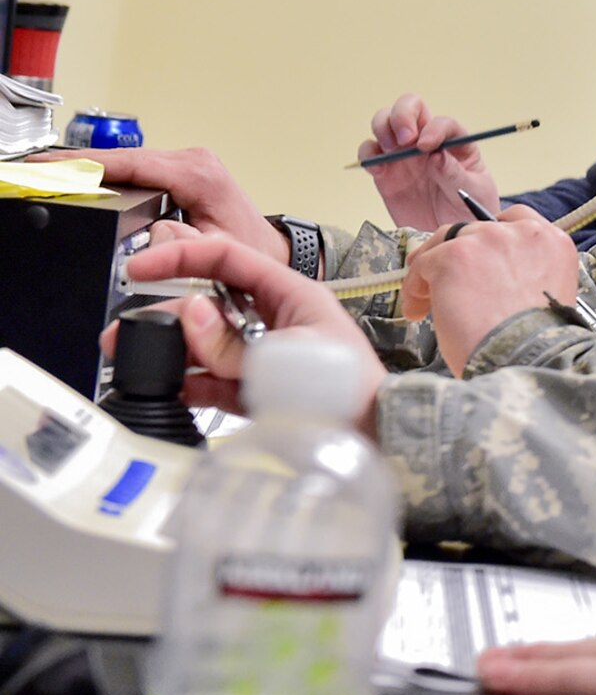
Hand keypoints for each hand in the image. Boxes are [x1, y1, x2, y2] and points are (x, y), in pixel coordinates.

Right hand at [38, 147, 288, 264]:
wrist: (268, 253)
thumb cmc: (249, 253)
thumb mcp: (215, 253)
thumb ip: (181, 244)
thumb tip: (150, 233)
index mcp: (198, 175)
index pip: (130, 163)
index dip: (86, 164)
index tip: (50, 165)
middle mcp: (194, 161)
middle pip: (123, 157)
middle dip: (78, 164)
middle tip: (36, 170)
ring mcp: (189, 163)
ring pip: (128, 161)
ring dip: (91, 167)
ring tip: (50, 173)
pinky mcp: (184, 170)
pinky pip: (138, 168)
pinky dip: (109, 172)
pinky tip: (83, 178)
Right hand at [103, 234, 384, 431]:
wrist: (373, 436)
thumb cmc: (345, 386)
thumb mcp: (285, 355)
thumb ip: (233, 341)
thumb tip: (190, 314)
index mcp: (290, 294)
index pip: (228, 258)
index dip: (180, 257)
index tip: (138, 267)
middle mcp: (274, 319)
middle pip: (207, 304)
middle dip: (164, 315)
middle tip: (122, 333)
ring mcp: (263, 354)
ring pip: (205, 343)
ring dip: (169, 351)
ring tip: (132, 363)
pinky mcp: (257, 389)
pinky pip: (213, 380)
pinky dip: (188, 384)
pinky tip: (166, 390)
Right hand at [361, 94, 502, 229]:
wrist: (450, 234)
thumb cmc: (468, 207)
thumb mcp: (472, 192)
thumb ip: (454, 174)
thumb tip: (436, 156)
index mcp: (454, 141)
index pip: (442, 123)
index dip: (434, 129)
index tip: (427, 146)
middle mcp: (426, 140)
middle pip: (409, 107)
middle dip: (402, 115)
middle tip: (404, 140)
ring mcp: (403, 154)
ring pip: (385, 122)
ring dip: (383, 129)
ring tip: (391, 151)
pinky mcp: (386, 172)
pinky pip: (370, 153)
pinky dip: (368, 156)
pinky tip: (378, 171)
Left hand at [401, 206, 578, 374]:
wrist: (527, 361)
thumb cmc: (536, 345)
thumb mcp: (547, 297)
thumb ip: (526, 275)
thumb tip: (490, 280)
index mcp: (552, 243)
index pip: (515, 220)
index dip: (490, 240)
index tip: (477, 260)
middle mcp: (523, 233)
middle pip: (475, 230)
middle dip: (459, 256)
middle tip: (446, 284)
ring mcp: (488, 240)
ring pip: (445, 242)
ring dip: (433, 269)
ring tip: (424, 300)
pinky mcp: (455, 255)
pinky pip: (423, 264)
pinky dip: (415, 287)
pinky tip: (418, 311)